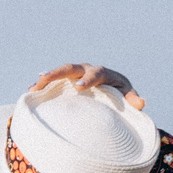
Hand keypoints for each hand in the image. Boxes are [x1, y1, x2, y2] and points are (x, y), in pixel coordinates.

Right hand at [29, 62, 143, 110]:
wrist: (111, 89)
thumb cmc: (121, 94)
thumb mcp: (128, 96)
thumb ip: (133, 99)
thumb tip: (142, 104)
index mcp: (103, 73)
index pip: (96, 73)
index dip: (88, 79)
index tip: (79, 88)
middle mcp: (86, 70)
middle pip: (71, 67)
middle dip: (58, 73)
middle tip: (45, 78)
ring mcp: (74, 75)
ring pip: (59, 72)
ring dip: (46, 78)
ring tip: (33, 87)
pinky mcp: (66, 82)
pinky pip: (53, 81)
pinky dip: (42, 85)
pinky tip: (30, 91)